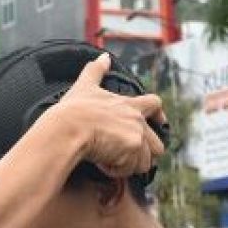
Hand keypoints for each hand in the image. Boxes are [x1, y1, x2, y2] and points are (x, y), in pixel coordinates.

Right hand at [46, 54, 165, 179]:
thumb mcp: (85, 86)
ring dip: (128, 165)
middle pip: (157, 144)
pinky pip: (130, 169)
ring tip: (108, 162)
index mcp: (129, 104)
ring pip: (145, 161)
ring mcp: (137, 135)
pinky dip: (117, 171)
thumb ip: (96, 71)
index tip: (160, 123)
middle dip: (145, 153)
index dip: (159, 115)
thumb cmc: (73, 110)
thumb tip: (103, 57)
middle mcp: (137, 120)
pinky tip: (103, 165)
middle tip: (126, 159)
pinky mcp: (133, 149)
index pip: (155, 104)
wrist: (68, 127)